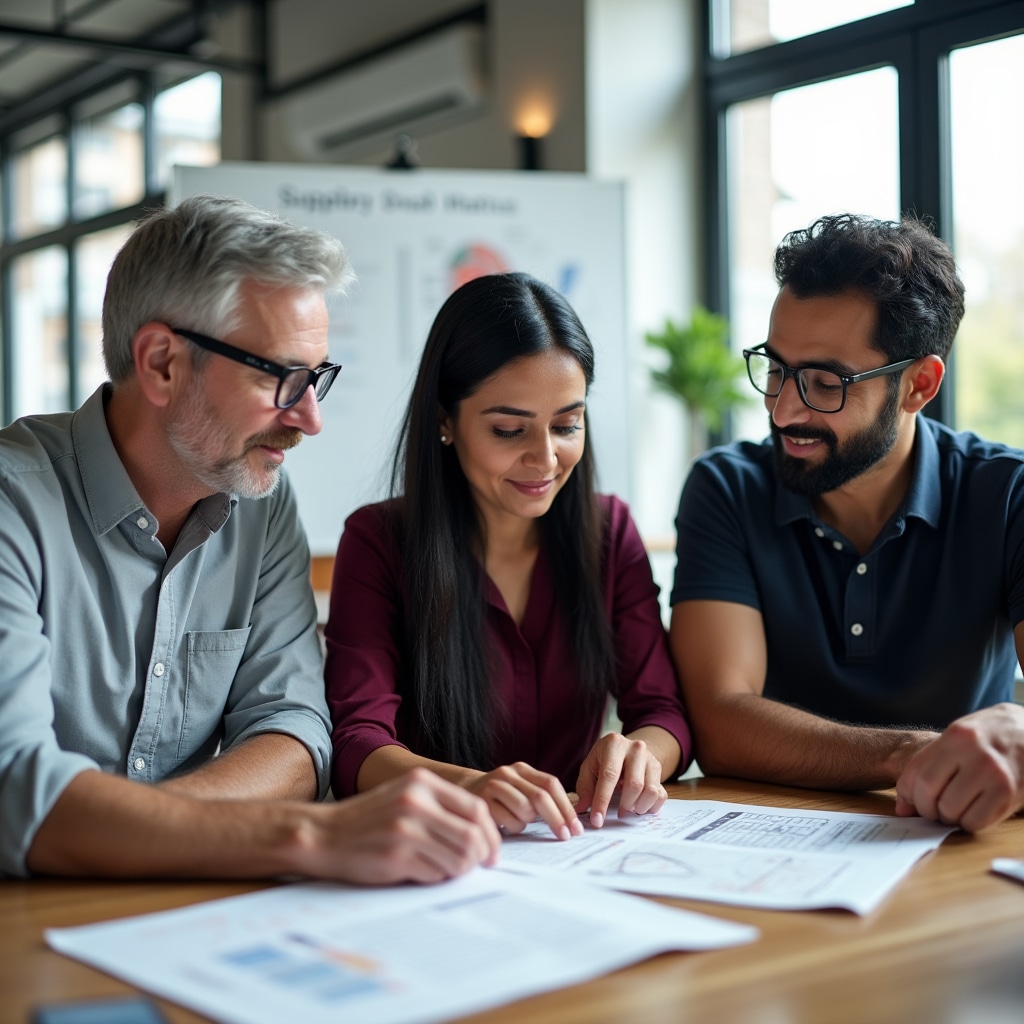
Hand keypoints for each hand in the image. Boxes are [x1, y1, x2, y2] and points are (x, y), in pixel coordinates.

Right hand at [304, 768, 500, 883]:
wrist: (325, 834)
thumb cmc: (370, 819)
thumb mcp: (406, 795)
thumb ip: (441, 806)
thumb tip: (483, 835)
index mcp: (423, 782)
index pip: (477, 809)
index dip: (490, 834)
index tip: (491, 852)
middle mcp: (416, 801)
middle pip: (472, 836)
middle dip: (479, 857)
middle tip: (474, 867)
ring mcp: (406, 829)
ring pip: (458, 859)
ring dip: (458, 870)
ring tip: (445, 869)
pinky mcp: (395, 856)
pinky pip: (435, 874)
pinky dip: (436, 878)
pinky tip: (422, 872)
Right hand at [464, 762, 583, 839]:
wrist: (463, 793)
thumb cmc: (500, 798)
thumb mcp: (520, 790)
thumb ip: (540, 797)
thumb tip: (571, 819)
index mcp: (522, 769)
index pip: (551, 784)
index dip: (566, 807)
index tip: (576, 827)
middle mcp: (508, 773)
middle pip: (541, 797)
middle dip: (557, 819)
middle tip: (565, 836)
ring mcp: (494, 785)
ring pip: (525, 811)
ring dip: (529, 824)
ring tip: (520, 823)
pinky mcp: (482, 801)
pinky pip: (509, 822)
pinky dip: (514, 829)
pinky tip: (507, 826)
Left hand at [574, 733, 666, 827]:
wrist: (627, 749)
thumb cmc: (604, 761)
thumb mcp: (590, 767)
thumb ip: (585, 787)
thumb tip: (581, 809)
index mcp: (614, 744)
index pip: (609, 775)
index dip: (602, 800)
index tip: (597, 820)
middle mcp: (636, 748)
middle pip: (635, 784)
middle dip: (625, 805)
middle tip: (618, 814)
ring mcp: (651, 759)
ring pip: (651, 791)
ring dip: (639, 806)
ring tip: (629, 808)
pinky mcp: (660, 770)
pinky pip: (661, 795)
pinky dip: (651, 806)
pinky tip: (639, 805)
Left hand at [895, 703, 1023, 831]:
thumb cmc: (987, 738)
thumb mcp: (957, 738)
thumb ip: (927, 765)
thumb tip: (903, 807)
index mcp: (956, 736)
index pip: (916, 772)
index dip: (908, 794)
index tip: (910, 803)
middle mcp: (974, 753)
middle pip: (930, 792)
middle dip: (925, 808)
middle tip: (932, 810)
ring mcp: (994, 774)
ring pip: (951, 810)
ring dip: (947, 817)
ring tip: (953, 809)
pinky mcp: (1009, 794)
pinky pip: (976, 821)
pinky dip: (967, 823)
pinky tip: (972, 812)